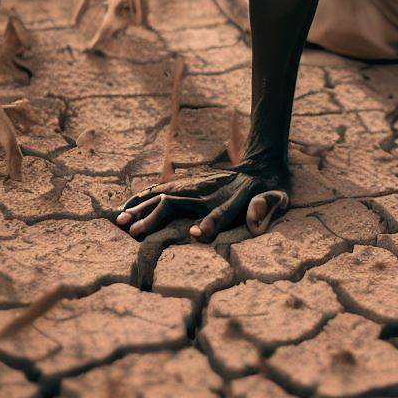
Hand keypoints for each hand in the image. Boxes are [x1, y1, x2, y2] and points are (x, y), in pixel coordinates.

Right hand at [115, 150, 289, 241]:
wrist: (261, 163)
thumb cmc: (271, 188)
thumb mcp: (277, 197)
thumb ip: (266, 206)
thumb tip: (256, 222)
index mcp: (231, 197)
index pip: (219, 211)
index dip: (209, 223)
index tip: (195, 235)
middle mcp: (207, 190)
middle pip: (177, 202)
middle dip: (154, 217)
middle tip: (133, 233)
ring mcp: (195, 185)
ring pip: (163, 194)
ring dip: (141, 207)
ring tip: (119, 221)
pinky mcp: (188, 183)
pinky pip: (160, 189)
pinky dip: (142, 197)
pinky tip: (126, 206)